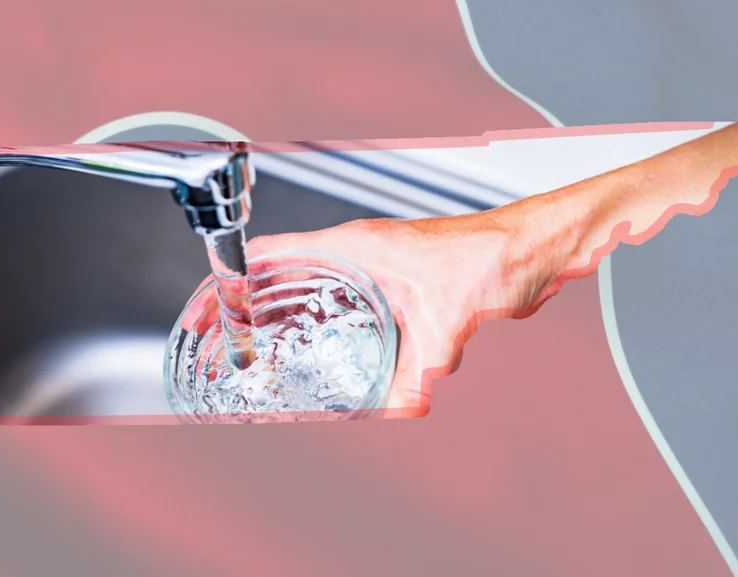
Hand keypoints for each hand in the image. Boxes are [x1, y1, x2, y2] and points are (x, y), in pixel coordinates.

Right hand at [242, 214, 543, 418]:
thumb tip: (400, 409)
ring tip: (251, 351)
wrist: (532, 247)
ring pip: (305, 289)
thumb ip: (420, 369)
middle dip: (242, 307)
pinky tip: (315, 355)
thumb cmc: (491, 255)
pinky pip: (337, 303)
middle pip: (277, 276)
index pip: (269, 256)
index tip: (205, 310)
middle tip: (215, 340)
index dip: (229, 282)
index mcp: (354, 245)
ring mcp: (373, 267)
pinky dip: (315, 324)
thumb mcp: (446, 320)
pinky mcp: (394, 284)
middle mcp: (357, 252)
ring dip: (275, 317)